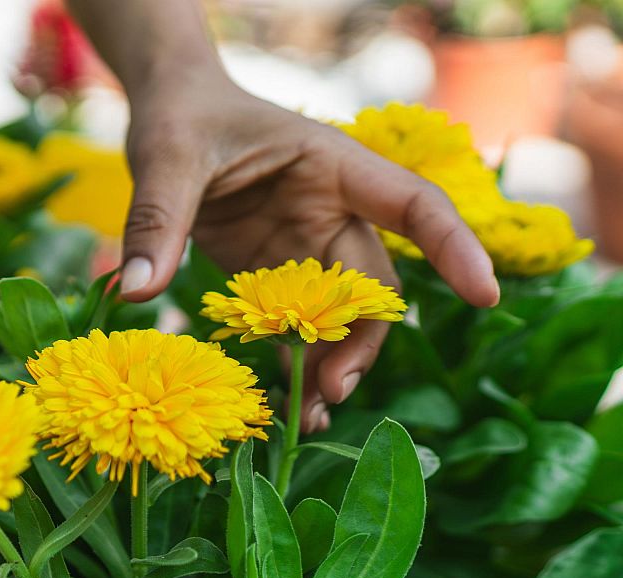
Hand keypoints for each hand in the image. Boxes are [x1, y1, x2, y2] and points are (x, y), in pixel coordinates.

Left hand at [117, 75, 499, 430]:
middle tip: (333, 391)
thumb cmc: (182, 116)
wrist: (166, 113)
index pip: (412, 205)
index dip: (452, 247)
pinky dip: (290, 365)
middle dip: (360, 341)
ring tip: (310, 418)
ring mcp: (301, 248)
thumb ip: (156, 221)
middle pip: (369, 284)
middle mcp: (330, 211)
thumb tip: (137, 292)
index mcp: (332, 166)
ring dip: (329, 365)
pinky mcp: (269, 276)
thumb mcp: (166, 158)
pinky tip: (286, 407)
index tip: (485, 295)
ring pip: (334, 317)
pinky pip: (291, 328)